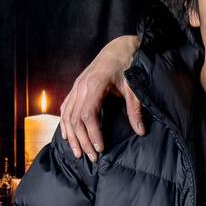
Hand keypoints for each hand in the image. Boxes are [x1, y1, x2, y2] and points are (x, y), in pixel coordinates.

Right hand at [59, 35, 143, 161]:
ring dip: (72, 136)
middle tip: (92, 158)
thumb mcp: (133, 87)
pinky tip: (67, 136)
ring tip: (78, 154)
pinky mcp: (76, 88)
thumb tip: (140, 131)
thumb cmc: (127, 65)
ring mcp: (76, 86)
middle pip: (76, 119)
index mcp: (95, 85)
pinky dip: (65, 124)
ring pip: (68, 115)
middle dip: (83, 141)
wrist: (119, 48)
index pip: (88, 115)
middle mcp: (81, 86)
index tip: (99, 148)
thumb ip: (135, 109)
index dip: (92, 134)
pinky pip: (66, 108)